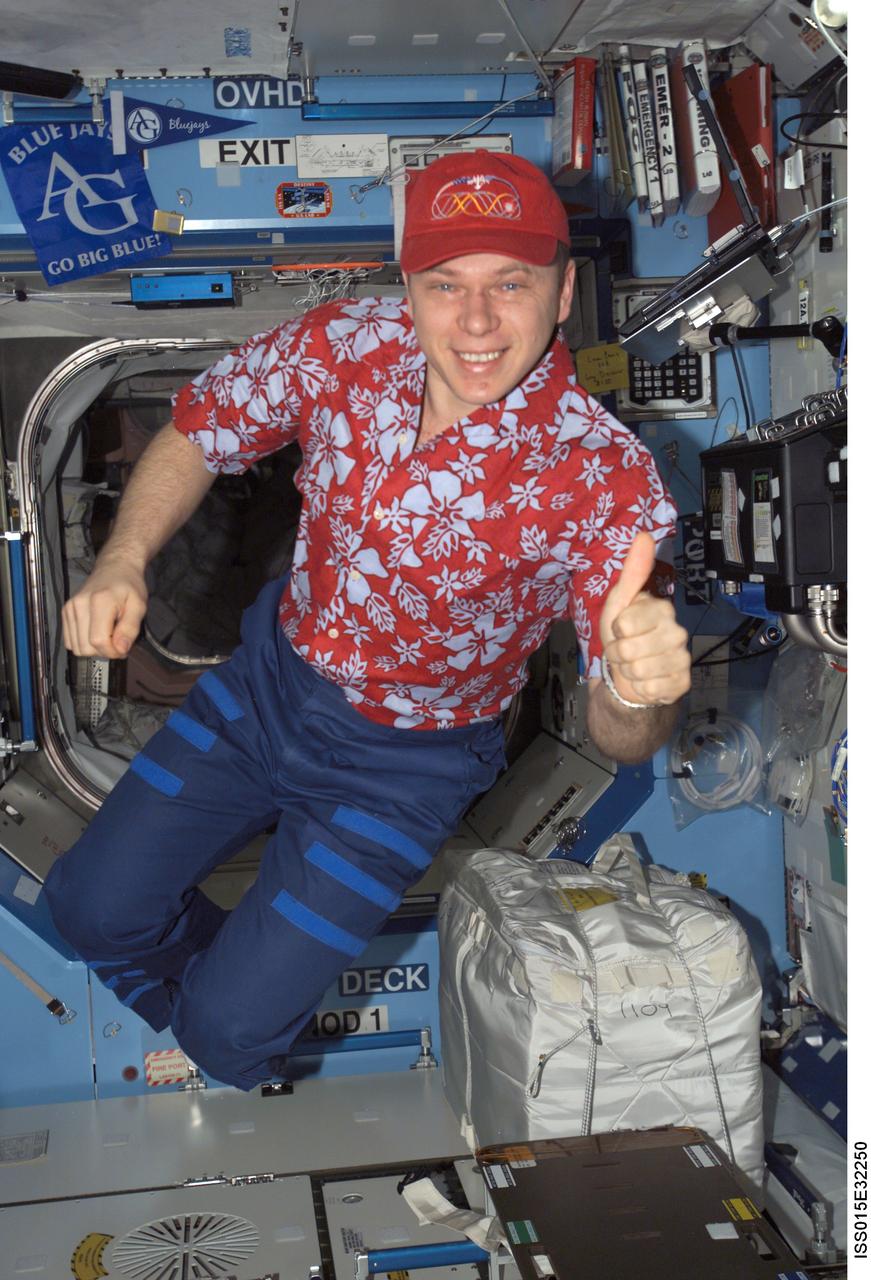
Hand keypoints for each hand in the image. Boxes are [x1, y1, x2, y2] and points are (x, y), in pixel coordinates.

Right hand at [61, 556, 147, 658]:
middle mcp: (80, 605)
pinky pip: (70, 641)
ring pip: (76, 647)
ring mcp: (70, 608)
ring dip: (93, 648)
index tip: (123, 647)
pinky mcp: (66, 612)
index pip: (98, 641)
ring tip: (107, 635)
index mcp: (99, 601)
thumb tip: (121, 649)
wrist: (115, 568)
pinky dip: (84, 642)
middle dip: (104, 651)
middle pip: (85, 647)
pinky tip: (96, 632)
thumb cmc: (128, 585)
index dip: (112, 651)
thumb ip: (130, 628)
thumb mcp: (139, 606)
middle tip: (117, 641)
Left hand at [599, 531, 690, 707]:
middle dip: (618, 654)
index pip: (624, 624)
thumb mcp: (619, 603)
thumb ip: (632, 571)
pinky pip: (650, 690)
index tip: (620, 630)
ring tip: (634, 665)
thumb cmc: (624, 636)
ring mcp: (682, 658)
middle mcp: (677, 631)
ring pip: (638, 671)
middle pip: (628, 649)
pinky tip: (647, 681)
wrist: (632, 675)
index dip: (614, 631)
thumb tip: (644, 535)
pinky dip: (641, 688)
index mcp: (662, 609)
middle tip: (625, 651)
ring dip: (627, 672)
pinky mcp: (682, 683)